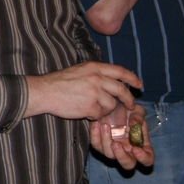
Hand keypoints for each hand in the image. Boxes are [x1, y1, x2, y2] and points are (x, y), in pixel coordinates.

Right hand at [25, 61, 141, 119]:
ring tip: (93, 108)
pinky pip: (100, 114)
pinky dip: (94, 116)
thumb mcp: (79, 70)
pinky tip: (84, 112)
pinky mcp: (89, 107)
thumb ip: (96, 74)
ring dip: (105, 109)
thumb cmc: (59, 82)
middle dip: (128, 99)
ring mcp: (93, 93)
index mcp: (94, 67)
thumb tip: (112, 80)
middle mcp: (96, 78)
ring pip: (111, 105)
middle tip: (130, 105)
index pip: (120, 71)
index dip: (132, 78)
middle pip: (121, 89)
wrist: (44, 92)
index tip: (139, 84)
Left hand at [90, 103, 153, 168]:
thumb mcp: (136, 110)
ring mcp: (112, 149)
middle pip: (128, 165)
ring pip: (109, 155)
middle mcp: (127, 150)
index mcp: (141, 145)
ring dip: (106, 141)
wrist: (109, 104)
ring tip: (105, 125)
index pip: (147, 159)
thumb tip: (134, 125)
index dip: (143, 158)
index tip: (135, 149)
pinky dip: (95, 136)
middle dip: (121, 157)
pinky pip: (96, 145)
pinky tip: (96, 124)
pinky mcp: (99, 144)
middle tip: (116, 144)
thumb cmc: (126, 110)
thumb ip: (138, 117)